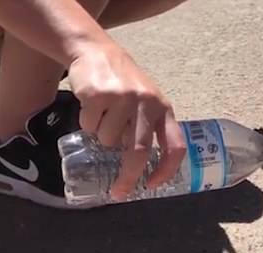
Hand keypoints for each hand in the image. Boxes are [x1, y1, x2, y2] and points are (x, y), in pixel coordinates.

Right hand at [68, 43, 185, 200]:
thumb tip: (141, 170)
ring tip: (103, 116)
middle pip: (139, 151)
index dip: (167, 169)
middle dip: (128, 176)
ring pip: (109, 140)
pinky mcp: (99, 94)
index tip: (152, 185)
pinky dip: (87, 123)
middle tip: (119, 191)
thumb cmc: (124, 83)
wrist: (96, 51)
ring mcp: (123, 98)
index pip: (175, 145)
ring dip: (102, 137)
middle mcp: (147, 103)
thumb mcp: (145, 102)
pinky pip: (89, 126)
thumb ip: (148, 128)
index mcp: (163, 109)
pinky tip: (91, 106)